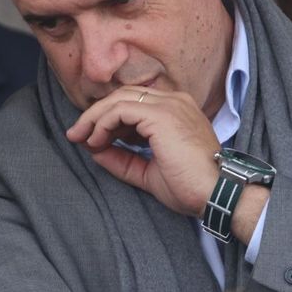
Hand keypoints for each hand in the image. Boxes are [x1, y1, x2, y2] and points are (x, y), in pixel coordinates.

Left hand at [65, 86, 219, 216]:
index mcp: (175, 110)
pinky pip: (120, 110)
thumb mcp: (148, 172)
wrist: (216, 195)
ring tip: (81, 138)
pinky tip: (96, 141)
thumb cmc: (190, 187)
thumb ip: (123, 159)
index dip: (107, 117)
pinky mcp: (161, 115)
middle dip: (95, 114)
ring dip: (94, 118)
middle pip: (122, 96)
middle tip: (75, 135)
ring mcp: (168, 105)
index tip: (89, 138)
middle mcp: (173, 101)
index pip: (133, 102)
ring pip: (118, 100)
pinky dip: (102, 123)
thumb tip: (95, 149)